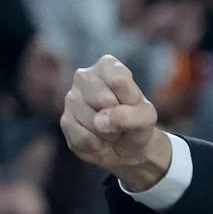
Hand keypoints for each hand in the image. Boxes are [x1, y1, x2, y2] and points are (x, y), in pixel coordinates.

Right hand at [59, 56, 170, 189]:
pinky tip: (100, 140)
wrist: (127, 146)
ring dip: (109, 133)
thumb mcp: (147, 117)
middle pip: (104, 100)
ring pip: (93, 121)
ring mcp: (71, 98)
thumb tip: (99, 122)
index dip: (131, 99)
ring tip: (111, 129)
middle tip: (121, 119)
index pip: (118, 79)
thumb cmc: (137, 122)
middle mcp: (85, 77)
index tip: (133, 103)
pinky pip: (84, 137)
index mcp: (108, 67)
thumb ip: (131, 115)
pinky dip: (98, 145)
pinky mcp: (65, 121)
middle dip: (118, 117)